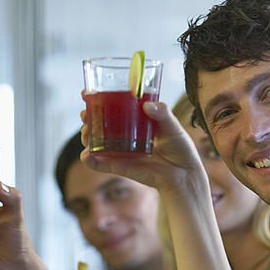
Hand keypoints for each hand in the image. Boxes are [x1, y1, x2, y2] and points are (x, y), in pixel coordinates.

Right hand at [80, 100, 204, 192]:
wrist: (184, 175)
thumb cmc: (181, 149)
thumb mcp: (173, 126)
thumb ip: (162, 113)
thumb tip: (146, 105)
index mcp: (136, 122)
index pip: (113, 108)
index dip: (98, 101)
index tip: (86, 94)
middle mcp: (126, 136)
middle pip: (101, 125)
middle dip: (88, 119)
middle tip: (85, 114)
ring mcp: (122, 152)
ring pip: (97, 143)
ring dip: (86, 137)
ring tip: (85, 132)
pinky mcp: (122, 167)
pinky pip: (103, 164)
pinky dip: (92, 161)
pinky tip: (87, 155)